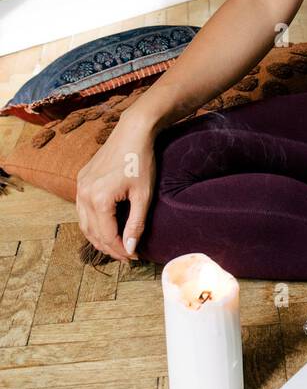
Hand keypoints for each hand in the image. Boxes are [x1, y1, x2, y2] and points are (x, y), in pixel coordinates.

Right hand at [75, 108, 156, 261]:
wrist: (133, 131)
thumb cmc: (141, 161)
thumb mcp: (143, 195)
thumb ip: (136, 224)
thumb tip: (130, 249)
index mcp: (98, 200)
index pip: (107, 236)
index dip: (120, 250)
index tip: (134, 257)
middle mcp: (83, 194)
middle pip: (92, 233)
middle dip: (109, 247)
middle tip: (126, 256)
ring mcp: (80, 186)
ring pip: (84, 223)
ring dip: (98, 237)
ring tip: (116, 245)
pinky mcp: (81, 179)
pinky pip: (83, 209)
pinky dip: (93, 222)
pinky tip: (106, 226)